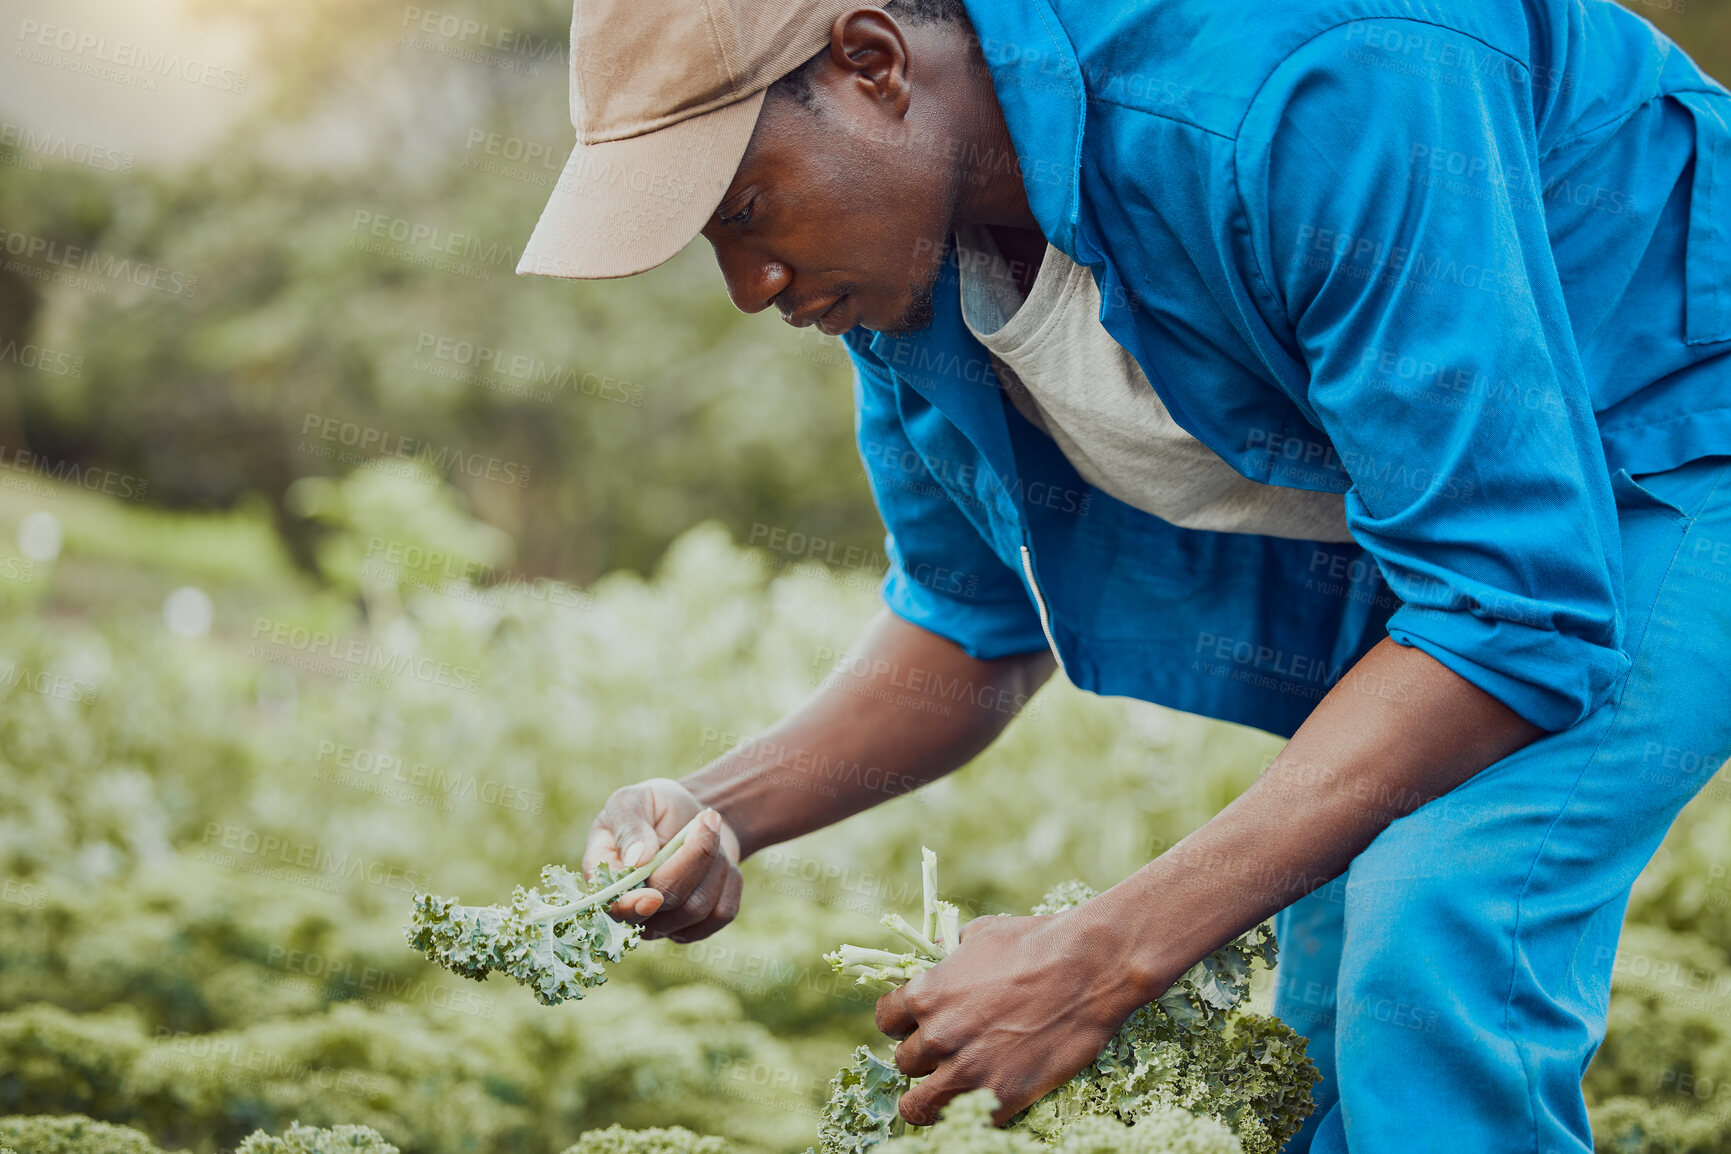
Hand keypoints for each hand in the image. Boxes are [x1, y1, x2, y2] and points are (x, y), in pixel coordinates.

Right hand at [582, 777, 743, 942]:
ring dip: (714, 863)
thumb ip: (629, 827)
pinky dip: (730, 880)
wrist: (690, 817)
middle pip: (668, 902)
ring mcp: (665, 923)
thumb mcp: (633, 800)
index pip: (616, 907)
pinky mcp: (698, 926)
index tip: (653, 895)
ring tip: (708, 832)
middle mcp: (632, 910)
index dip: (633, 906)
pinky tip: (719, 860)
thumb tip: (636, 860)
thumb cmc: (653, 806)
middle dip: (695, 856)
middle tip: (707, 817)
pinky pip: (723, 912)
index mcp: (605, 880)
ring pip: (699, 908)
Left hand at [874, 908, 1151, 1125]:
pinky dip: (969, 1111)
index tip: (918, 1025)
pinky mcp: (999, 1097)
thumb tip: (942, 954)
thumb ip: (952, 950)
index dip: (902, 1023)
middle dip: (924, 1057)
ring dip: (931, 1096)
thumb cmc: (1037, 942)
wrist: (1089, 970)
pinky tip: (984, 1098)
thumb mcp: (982, 934)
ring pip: (917, 1105)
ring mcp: (966, 1071)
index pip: (886, 1021)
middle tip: (949, 1052)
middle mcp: (938, 1036)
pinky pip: (961, 1119)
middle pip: (905, 1062)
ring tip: (949, 1090)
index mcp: (927, 994)